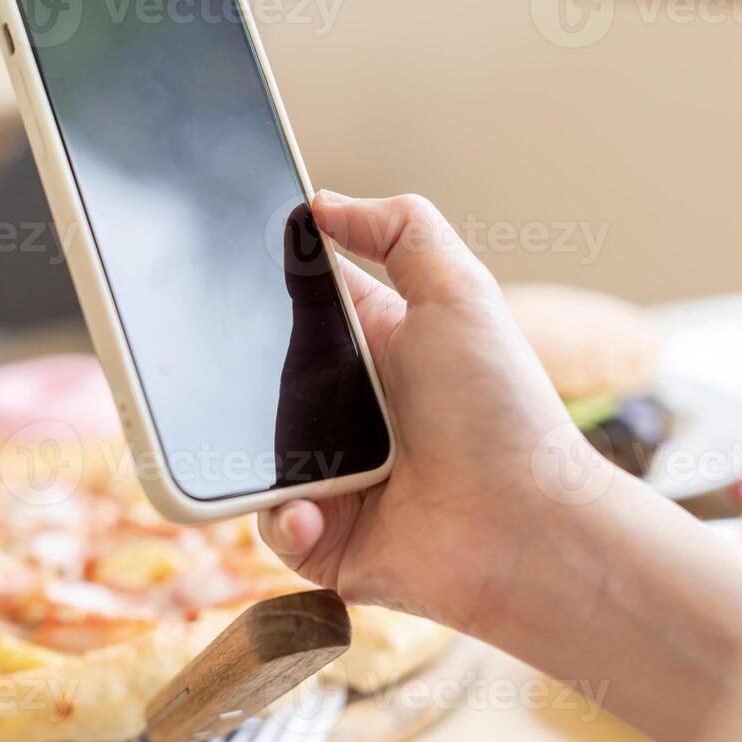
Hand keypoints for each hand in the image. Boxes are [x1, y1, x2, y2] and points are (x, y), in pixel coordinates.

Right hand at [257, 191, 584, 629]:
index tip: (218, 273)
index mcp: (367, 347)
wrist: (528, 529)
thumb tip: (319, 202)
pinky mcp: (323, 538)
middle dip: (229, 374)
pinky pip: (271, 524)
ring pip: (247, 452)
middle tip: (212, 370)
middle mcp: (341, 409)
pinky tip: (313, 513)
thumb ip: (400, 230)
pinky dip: (285, 520)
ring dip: (251, 454)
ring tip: (291, 458)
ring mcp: (327, 475)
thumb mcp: (460, 294)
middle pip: (252, 377)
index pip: (291, 306)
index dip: (257, 290)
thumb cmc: (503, 411)